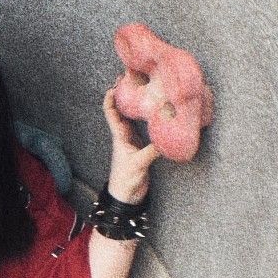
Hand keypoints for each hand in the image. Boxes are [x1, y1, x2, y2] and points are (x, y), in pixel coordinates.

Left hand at [102, 86, 159, 203]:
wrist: (126, 197)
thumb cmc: (126, 180)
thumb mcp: (138, 164)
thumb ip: (152, 151)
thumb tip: (167, 138)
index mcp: (119, 136)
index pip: (110, 112)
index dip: (111, 97)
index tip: (116, 83)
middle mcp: (125, 135)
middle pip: (123, 110)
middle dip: (127, 94)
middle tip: (136, 79)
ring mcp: (133, 140)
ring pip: (134, 118)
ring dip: (138, 105)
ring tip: (148, 90)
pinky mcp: (142, 147)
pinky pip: (145, 128)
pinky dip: (150, 119)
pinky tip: (159, 112)